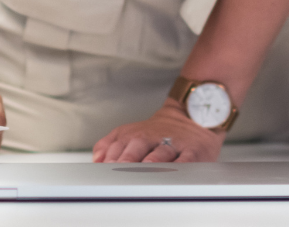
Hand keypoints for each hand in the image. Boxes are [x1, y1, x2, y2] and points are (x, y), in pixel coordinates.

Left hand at [92, 100, 223, 162]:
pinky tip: (174, 172)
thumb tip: (96, 160)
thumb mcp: (127, 133)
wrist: (190, 117)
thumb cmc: (156, 133)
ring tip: (146, 168)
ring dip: (152, 160)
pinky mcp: (192, 151)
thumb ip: (108, 145)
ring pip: (161, 151)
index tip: (104, 170)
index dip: (110, 157)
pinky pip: (186, 158)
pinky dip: (180, 165)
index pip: (118, 145)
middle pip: (137, 145)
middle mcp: (151, 138)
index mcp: (133, 135)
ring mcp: (172, 143)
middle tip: (121, 170)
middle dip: (128, 158)